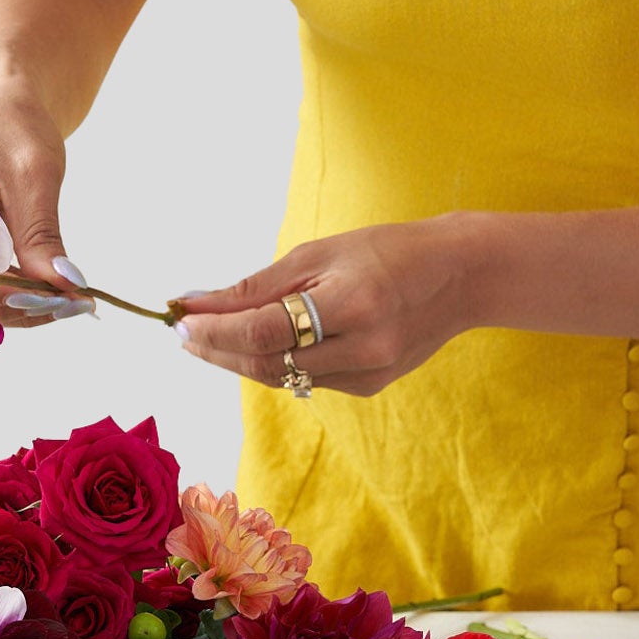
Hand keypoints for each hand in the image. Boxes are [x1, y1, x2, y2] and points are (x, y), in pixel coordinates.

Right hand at [0, 98, 94, 328]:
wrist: (5, 109)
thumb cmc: (14, 126)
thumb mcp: (34, 174)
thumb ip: (40, 232)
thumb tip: (64, 287)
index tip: (47, 303)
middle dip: (9, 308)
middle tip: (63, 307)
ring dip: (12, 308)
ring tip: (64, 304)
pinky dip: (11, 297)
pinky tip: (48, 297)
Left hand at [170, 215, 475, 396]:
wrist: (460, 277)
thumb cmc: (386, 251)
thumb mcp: (320, 253)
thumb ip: (257, 286)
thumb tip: (196, 302)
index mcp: (352, 305)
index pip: (262, 331)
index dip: (214, 331)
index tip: (178, 321)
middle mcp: (363, 348)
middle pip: (266, 363)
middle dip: (217, 350)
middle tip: (182, 333)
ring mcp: (368, 375)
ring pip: (281, 377)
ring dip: (237, 359)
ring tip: (207, 338)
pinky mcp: (368, 387)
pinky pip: (305, 379)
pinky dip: (273, 362)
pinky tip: (255, 345)